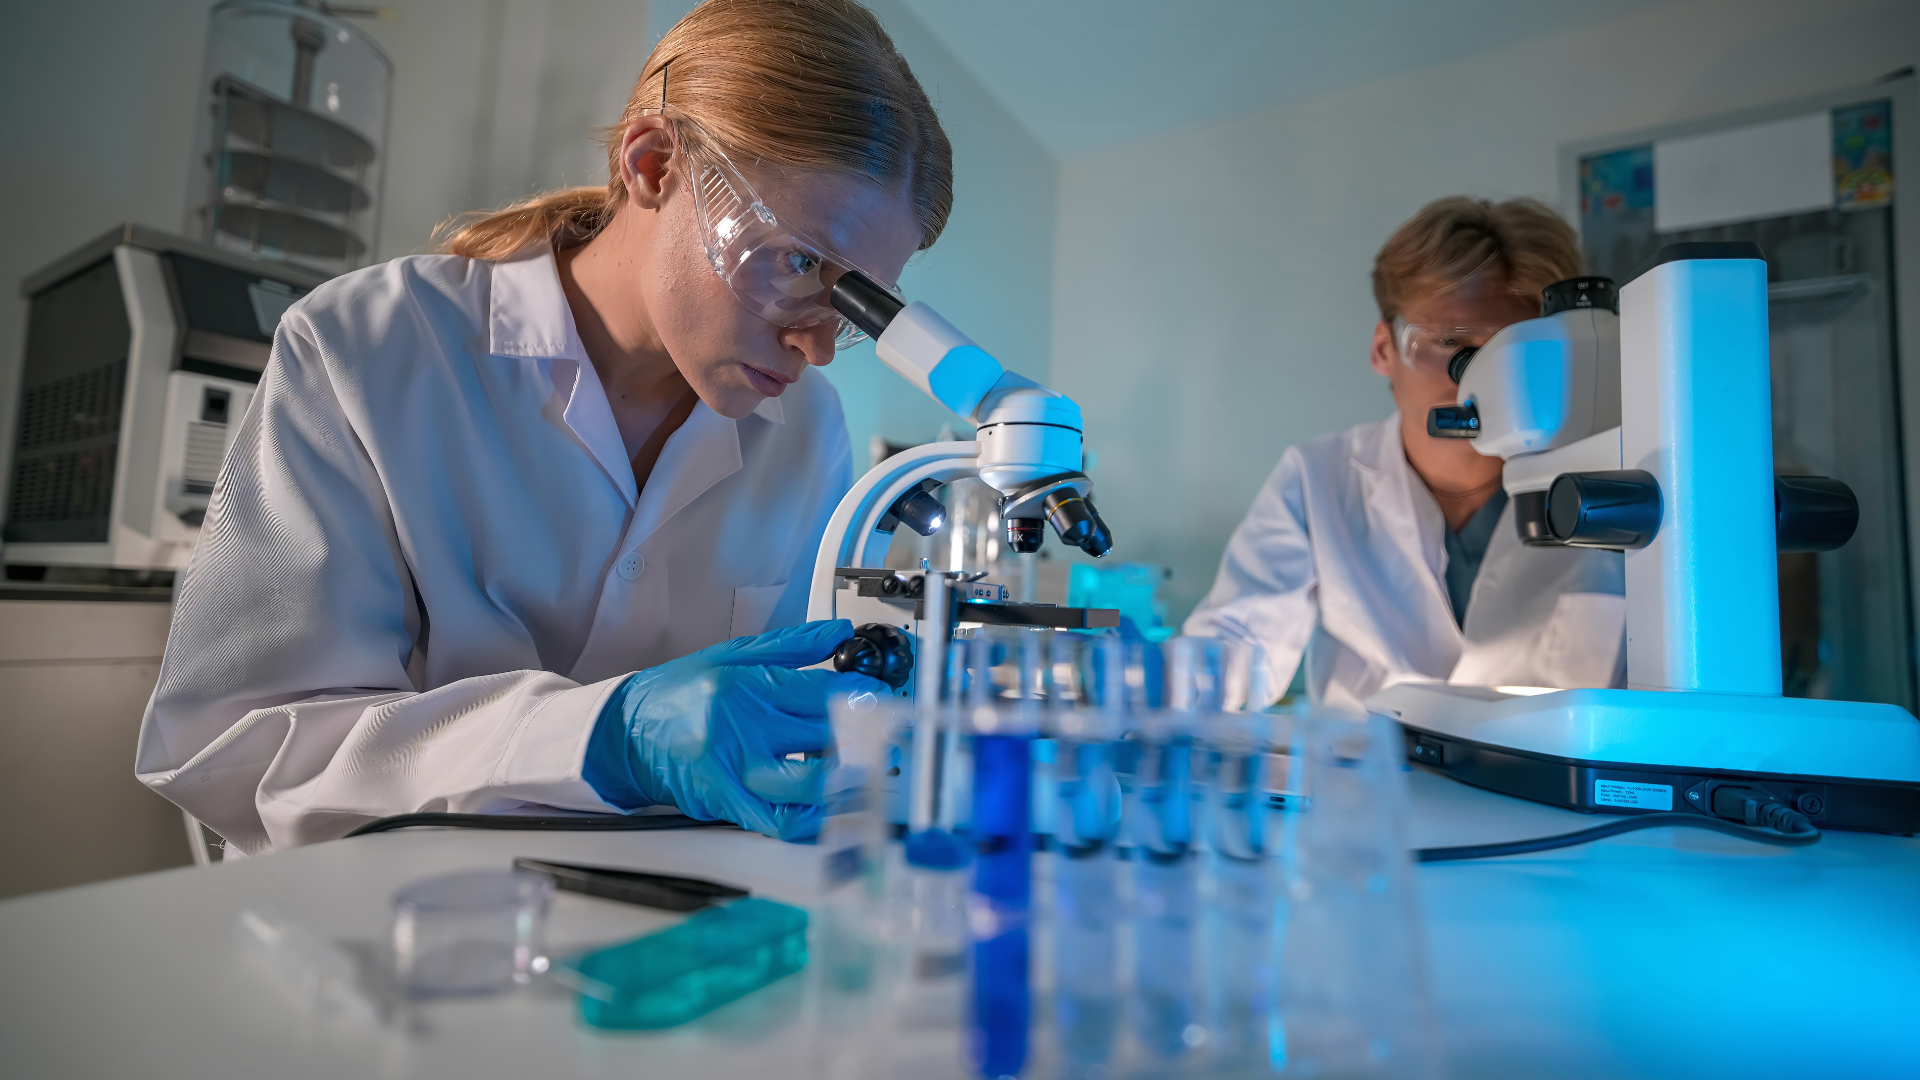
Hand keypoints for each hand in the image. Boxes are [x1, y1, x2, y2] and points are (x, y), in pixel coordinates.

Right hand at [585, 620, 886, 839]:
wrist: (624, 731)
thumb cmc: (678, 693)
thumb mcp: (731, 656)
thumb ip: (792, 646)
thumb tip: (841, 632)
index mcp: (749, 685)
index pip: (823, 692)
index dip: (865, 700)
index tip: (887, 704)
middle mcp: (743, 726)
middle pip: (822, 736)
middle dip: (867, 741)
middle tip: (894, 743)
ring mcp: (733, 768)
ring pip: (805, 784)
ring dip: (846, 783)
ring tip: (873, 776)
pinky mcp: (723, 801)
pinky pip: (776, 820)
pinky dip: (810, 821)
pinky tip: (833, 811)